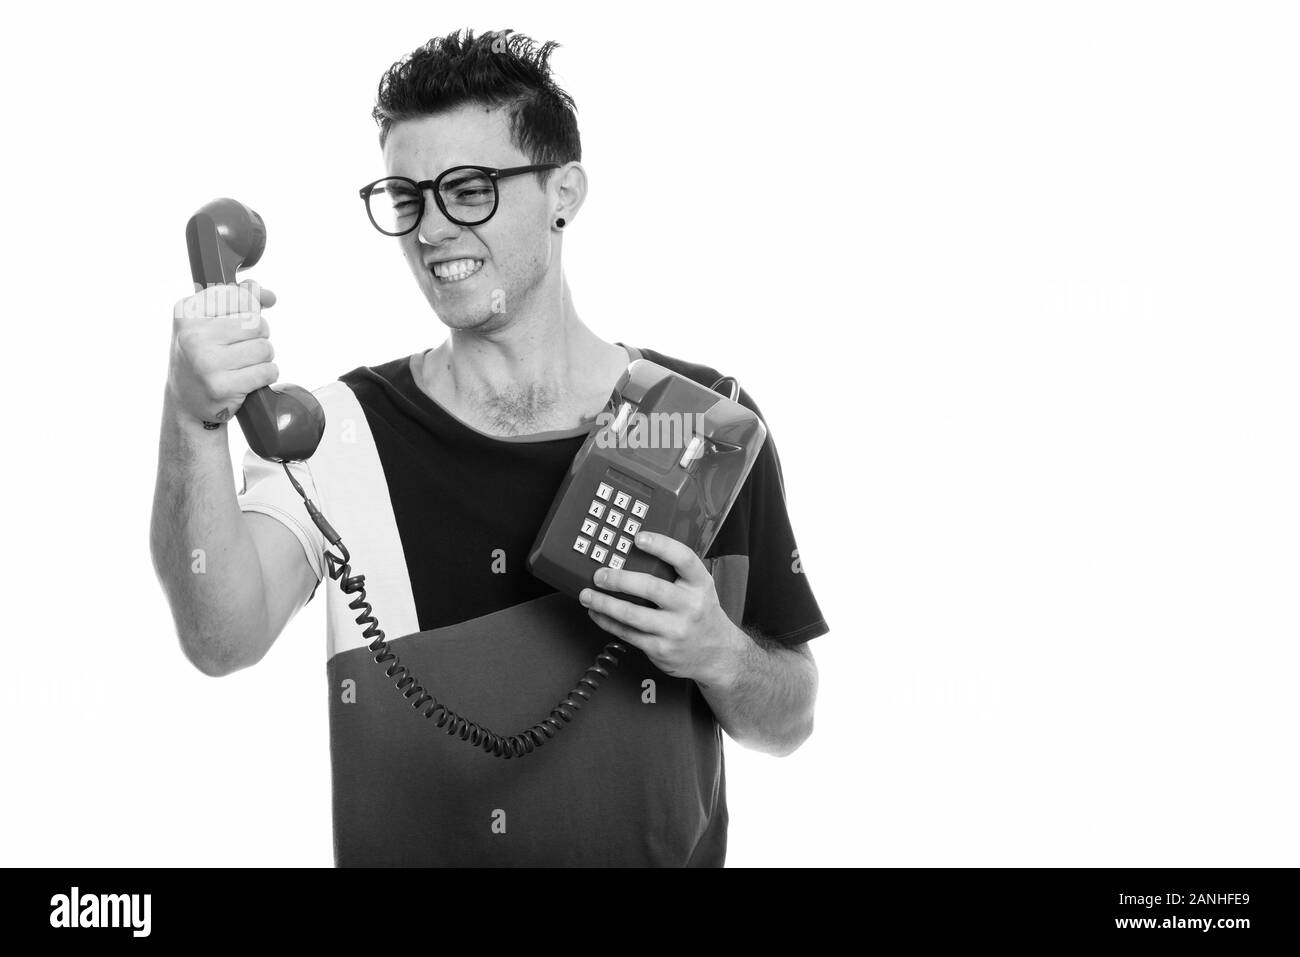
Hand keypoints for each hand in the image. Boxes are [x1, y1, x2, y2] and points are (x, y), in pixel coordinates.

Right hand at [169, 280, 277, 427]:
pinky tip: (247, 379)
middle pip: (257, 324)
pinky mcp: (222, 386)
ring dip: (262, 358)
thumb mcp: (208, 321)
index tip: (240, 320)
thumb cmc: (202, 356)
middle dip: (258, 337)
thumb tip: (267, 295)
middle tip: (239, 349)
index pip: (242, 296)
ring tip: (241, 365)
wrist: (186, 401)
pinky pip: (267, 371)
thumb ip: (238, 300)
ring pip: (265, 348)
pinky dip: (265, 375)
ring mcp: (207, 362)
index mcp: (187, 312)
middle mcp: (193, 336)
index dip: (250, 309)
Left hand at [579, 531, 745, 687]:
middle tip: (600, 574)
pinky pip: (627, 633)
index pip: (684, 559)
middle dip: (620, 579)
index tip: (638, 538)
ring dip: (605, 603)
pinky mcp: (660, 648)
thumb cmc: (701, 615)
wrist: (716, 654)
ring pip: (632, 614)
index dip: (661, 546)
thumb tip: (635, 555)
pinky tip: (597, 613)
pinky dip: (607, 622)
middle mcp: (690, 606)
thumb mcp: (699, 589)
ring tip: (588, 595)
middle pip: (651, 588)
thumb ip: (676, 574)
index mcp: (700, 584)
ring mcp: (675, 629)